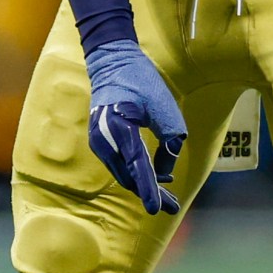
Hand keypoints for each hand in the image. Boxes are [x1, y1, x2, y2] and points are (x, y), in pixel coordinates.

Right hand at [83, 39, 187, 215]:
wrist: (112, 63)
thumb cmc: (142, 82)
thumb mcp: (165, 109)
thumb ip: (169, 142)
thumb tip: (164, 173)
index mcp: (120, 127)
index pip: (137, 164)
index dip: (149, 188)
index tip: (156, 208)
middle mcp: (105, 138)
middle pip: (130, 176)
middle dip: (152, 192)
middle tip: (174, 206)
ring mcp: (99, 142)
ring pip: (124, 174)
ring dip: (145, 185)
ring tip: (168, 197)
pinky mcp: (100, 143)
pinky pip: (120, 165)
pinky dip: (136, 174)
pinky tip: (155, 177)